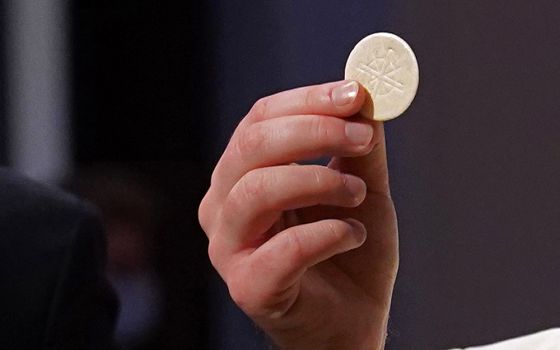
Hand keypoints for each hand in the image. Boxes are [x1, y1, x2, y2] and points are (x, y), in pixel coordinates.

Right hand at [199, 80, 397, 348]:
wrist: (350, 321)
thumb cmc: (348, 254)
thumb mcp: (360, 190)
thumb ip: (359, 150)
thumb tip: (366, 100)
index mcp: (244, 174)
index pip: (260, 120)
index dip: (307, 101)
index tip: (355, 94)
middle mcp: (224, 205)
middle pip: (251, 147)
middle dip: (313, 132)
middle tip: (362, 138)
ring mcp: (228, 247)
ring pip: (255, 191)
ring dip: (318, 181)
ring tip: (357, 195)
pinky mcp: (247, 287)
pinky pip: (282, 249)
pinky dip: (327, 235)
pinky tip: (353, 235)